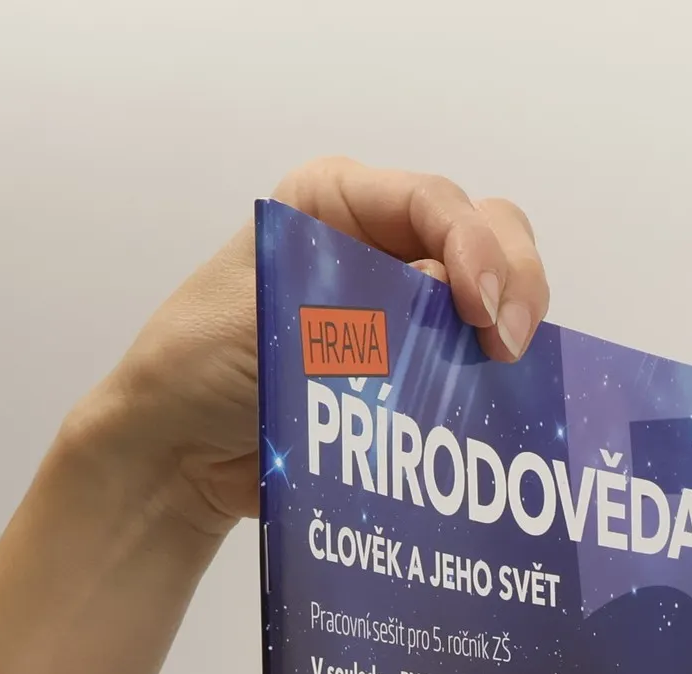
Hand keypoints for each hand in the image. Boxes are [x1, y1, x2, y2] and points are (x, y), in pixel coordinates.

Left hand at [87, 156, 550, 538]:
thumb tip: (445, 296)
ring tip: (505, 374)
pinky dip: (497, 380)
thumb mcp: (274, 314)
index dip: (475, 246)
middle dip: (511, 280)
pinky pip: (475, 363)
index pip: (433, 202)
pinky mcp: (416, 370)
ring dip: (509, 328)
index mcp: (338, 202)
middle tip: (508, 346)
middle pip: (486, 234)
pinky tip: (503, 405)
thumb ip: (359, 301)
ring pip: (494, 293)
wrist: (179, 453)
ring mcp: (406, 307)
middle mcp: (381, 243)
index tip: (480, 309)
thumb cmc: (199, 368)